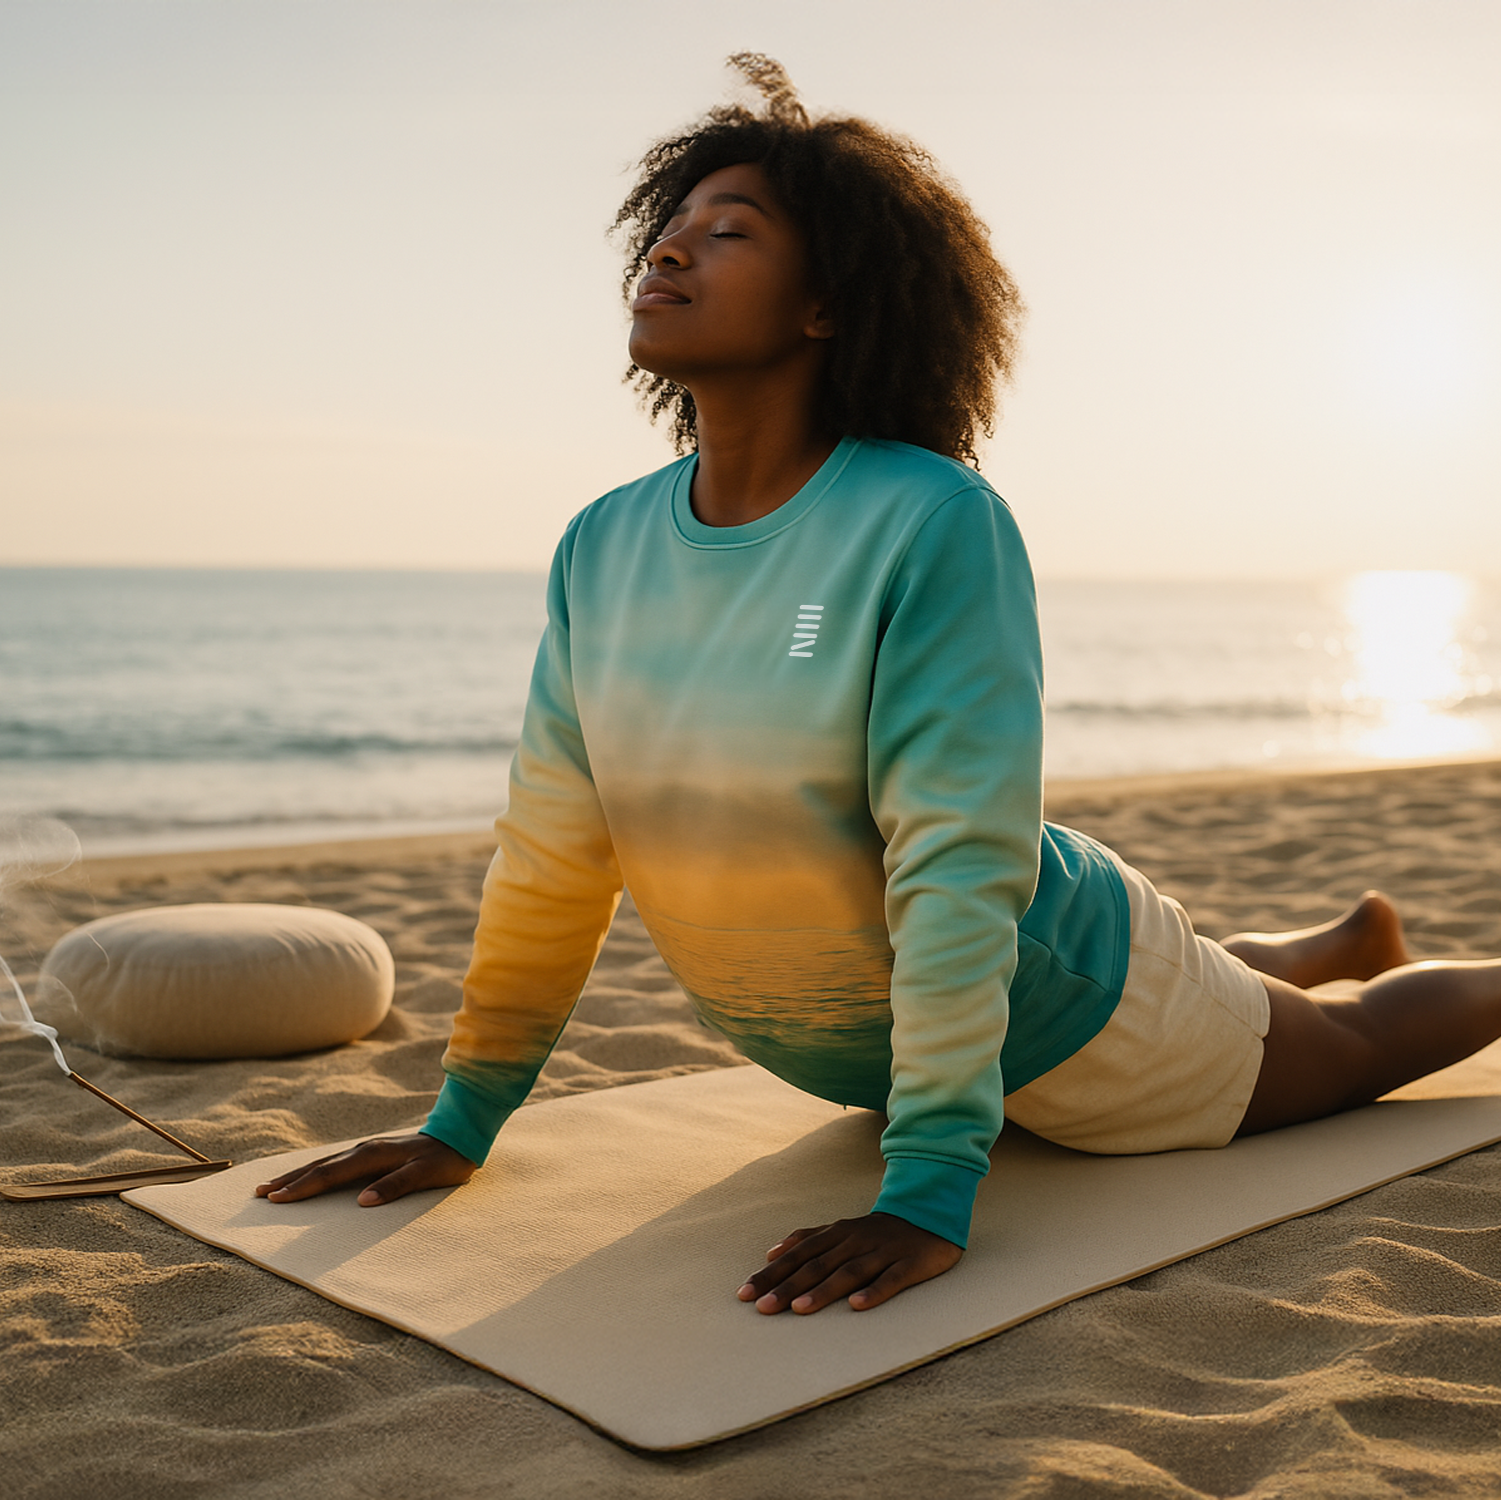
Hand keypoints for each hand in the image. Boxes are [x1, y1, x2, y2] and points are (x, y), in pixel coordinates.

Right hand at [254, 1132, 475, 1206]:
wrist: (460, 1136)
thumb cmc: (444, 1160)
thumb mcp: (425, 1174)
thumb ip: (396, 1186)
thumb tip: (362, 1201)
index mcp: (373, 1155)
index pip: (331, 1174)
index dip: (303, 1187)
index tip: (276, 1199)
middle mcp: (365, 1150)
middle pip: (320, 1167)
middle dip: (289, 1181)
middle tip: (259, 1194)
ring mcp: (367, 1150)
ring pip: (324, 1163)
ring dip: (297, 1175)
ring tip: (271, 1186)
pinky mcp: (371, 1154)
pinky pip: (335, 1163)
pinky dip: (315, 1170)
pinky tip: (306, 1177)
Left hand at [736, 1211, 961, 1314]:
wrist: (928, 1216)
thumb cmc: (875, 1232)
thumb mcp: (840, 1229)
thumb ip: (807, 1238)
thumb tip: (771, 1252)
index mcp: (837, 1234)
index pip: (797, 1255)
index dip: (771, 1274)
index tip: (745, 1293)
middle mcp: (855, 1241)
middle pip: (817, 1264)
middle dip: (788, 1286)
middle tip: (762, 1307)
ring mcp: (881, 1252)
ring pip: (848, 1271)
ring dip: (823, 1290)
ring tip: (799, 1309)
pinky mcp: (909, 1264)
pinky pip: (890, 1279)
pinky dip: (873, 1291)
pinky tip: (857, 1306)